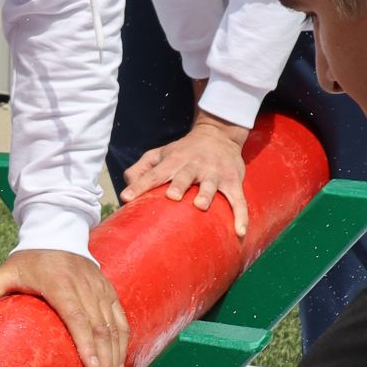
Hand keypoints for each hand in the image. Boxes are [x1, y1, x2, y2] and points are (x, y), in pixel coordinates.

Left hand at [0, 247, 129, 366]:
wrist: (58, 232)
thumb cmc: (30, 259)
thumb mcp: (7, 270)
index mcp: (60, 284)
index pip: (76, 316)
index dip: (86, 342)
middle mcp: (85, 287)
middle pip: (100, 327)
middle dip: (105, 360)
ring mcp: (100, 290)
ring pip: (114, 326)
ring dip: (116, 356)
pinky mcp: (109, 292)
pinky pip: (120, 319)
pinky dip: (123, 343)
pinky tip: (120, 365)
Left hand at [122, 109, 250, 238]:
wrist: (218, 135)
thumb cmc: (183, 152)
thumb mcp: (160, 154)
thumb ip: (141, 169)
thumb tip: (126, 187)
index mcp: (173, 160)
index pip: (154, 173)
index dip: (140, 185)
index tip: (127, 197)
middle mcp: (194, 165)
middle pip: (184, 176)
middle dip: (178, 185)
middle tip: (172, 196)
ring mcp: (215, 173)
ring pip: (211, 185)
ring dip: (206, 194)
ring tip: (201, 206)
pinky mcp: (232, 181)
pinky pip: (238, 199)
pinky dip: (241, 215)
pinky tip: (239, 232)